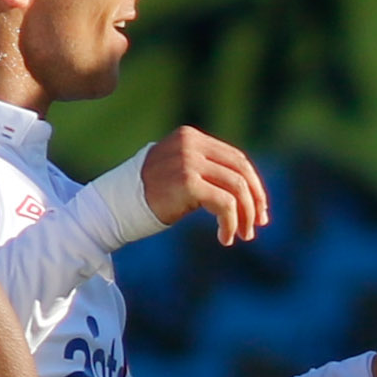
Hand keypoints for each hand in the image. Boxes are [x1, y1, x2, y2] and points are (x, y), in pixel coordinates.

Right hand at [138, 127, 270, 246]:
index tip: (259, 208)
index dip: (253, 184)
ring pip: (236, 188)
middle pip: (241, 171)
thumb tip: (249, 193)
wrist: (117, 206)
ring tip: (243, 235)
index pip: (236, 158)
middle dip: (254, 200)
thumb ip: (208, 171)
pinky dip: (230, 223)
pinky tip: (224, 238)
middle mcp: (190, 144)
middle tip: (257, 224)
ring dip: (245, 215)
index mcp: (190, 137)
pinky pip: (224, 204)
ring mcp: (188, 161)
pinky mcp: (187, 182)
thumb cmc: (151, 194)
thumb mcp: (181, 171)